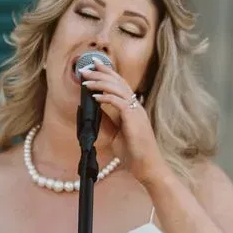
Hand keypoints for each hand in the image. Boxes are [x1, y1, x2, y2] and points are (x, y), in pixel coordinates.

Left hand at [78, 64, 166, 186]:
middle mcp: (135, 106)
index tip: (94, 66)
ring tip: (86, 81)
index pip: (119, 85)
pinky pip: (119, 102)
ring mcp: (136, 111)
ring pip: (118, 89)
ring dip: (100, 83)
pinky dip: (106, 98)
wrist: (146, 166)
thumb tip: (94, 111)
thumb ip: (107, 122)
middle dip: (101, 73)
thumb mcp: (115, 135)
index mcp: (132, 108)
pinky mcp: (134, 119)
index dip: (107, 73)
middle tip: (85, 68)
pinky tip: (95, 97)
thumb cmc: (133, 153)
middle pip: (118, 82)